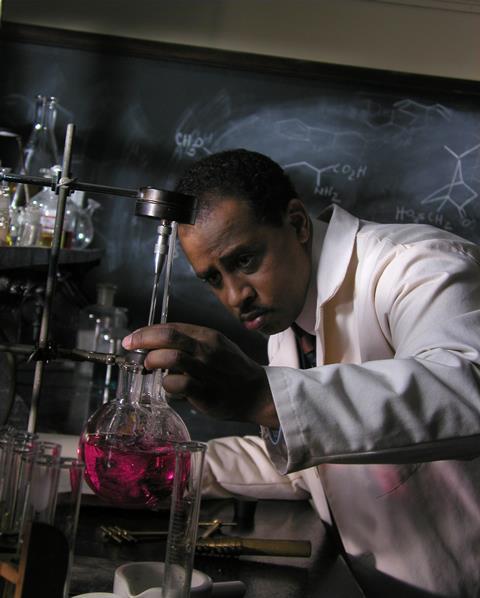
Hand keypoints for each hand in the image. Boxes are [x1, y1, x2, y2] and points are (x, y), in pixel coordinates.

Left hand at [122, 323, 278, 427]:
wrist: (258, 392)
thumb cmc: (232, 369)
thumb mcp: (216, 346)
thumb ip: (191, 342)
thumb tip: (157, 342)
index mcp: (208, 336)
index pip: (172, 327)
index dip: (148, 331)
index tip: (133, 337)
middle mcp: (207, 350)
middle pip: (169, 337)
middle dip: (143, 339)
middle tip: (130, 345)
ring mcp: (207, 371)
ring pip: (171, 358)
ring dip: (153, 360)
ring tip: (149, 365)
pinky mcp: (206, 393)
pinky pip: (178, 384)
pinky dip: (167, 384)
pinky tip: (168, 385)